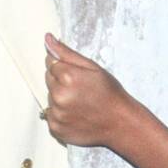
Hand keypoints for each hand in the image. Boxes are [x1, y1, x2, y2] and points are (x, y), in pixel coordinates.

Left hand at [44, 34, 134, 149]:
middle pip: (48, 80)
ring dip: (60, 99)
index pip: (51, 63)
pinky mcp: (56, 128)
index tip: (79, 77)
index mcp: (68, 77)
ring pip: (49, 98)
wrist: (121, 123)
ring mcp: (57, 114)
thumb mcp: (93, 68)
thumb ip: (67, 53)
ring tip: (81, 104)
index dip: (65, 68)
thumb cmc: (110, 94)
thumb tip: (47, 39)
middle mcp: (59, 96)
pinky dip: (60, 115)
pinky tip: (76, 115)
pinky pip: (50, 116)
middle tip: (82, 90)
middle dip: (61, 82)